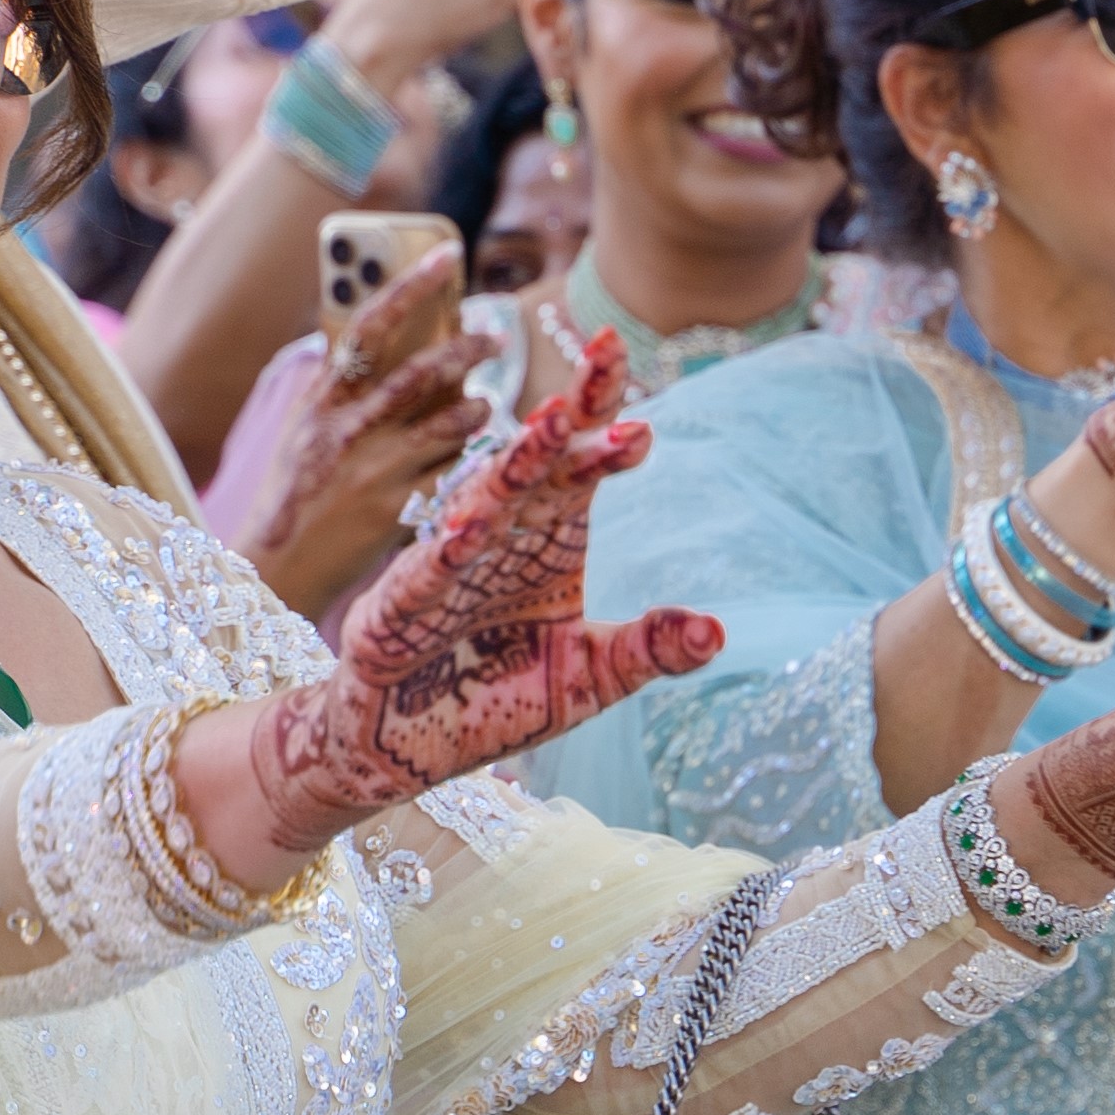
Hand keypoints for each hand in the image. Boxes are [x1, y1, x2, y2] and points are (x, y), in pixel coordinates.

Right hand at [225, 329, 723, 857]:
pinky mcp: (396, 610)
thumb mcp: (590, 680)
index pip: (582, 473)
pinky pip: (425, 575)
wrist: (404, 751)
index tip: (646, 420)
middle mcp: (499, 540)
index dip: (608, 436)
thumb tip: (718, 630)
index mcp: (548, 545)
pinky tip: (472, 528)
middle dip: (570, 416)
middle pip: (538, 464)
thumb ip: (647, 652)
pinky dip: (446, 553)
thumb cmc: (494, 704)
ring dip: (516, 465)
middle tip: (604, 362)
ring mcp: (445, 569)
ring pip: (484, 501)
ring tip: (549, 425)